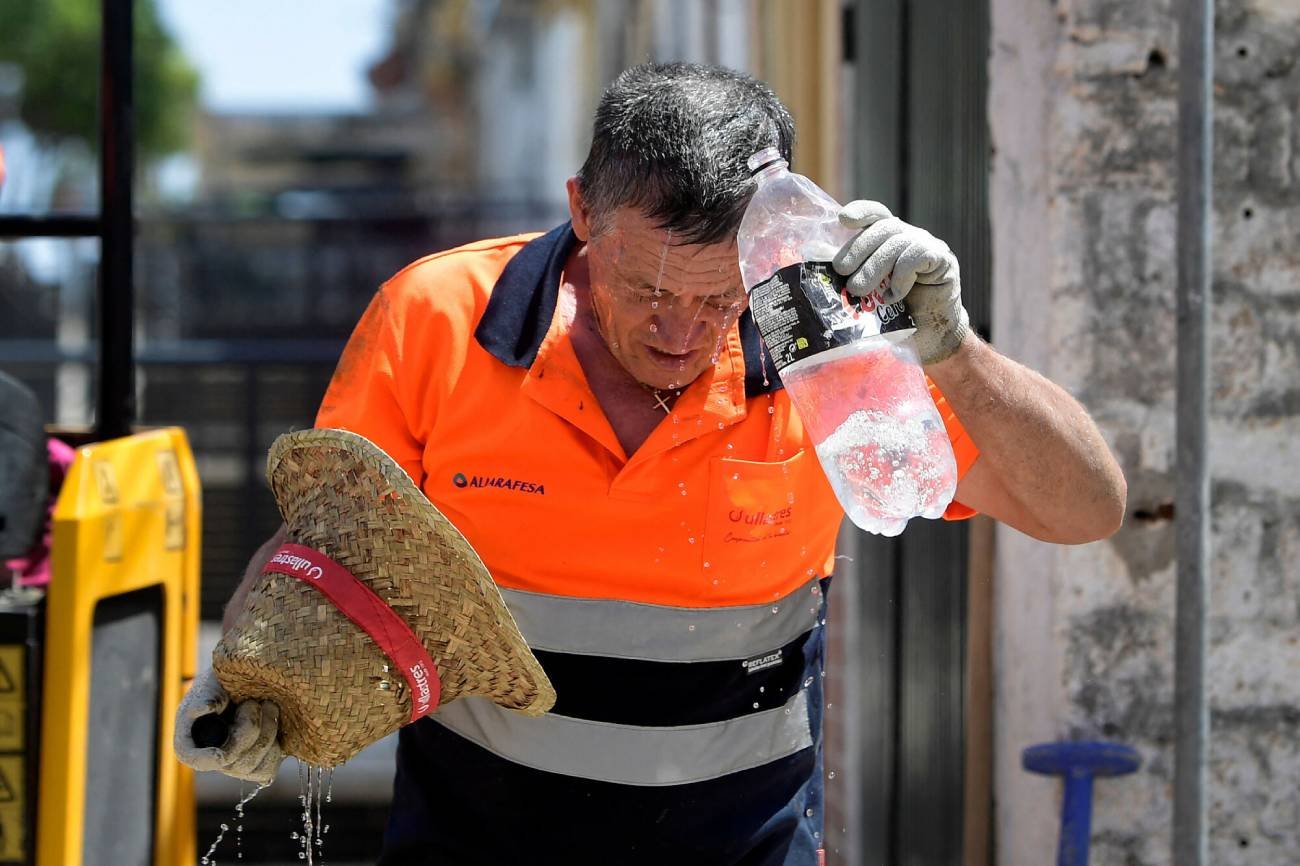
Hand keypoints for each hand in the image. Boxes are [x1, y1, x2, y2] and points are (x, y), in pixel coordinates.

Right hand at [174, 668, 283, 784]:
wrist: (249, 684)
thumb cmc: (222, 685)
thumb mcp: (209, 685)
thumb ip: (205, 695)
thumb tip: (206, 707)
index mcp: (191, 741)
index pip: (192, 758)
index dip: (206, 760)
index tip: (221, 754)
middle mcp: (212, 759)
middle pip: (231, 761)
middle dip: (249, 728)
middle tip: (253, 703)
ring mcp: (234, 765)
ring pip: (252, 766)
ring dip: (267, 732)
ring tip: (269, 706)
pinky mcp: (257, 766)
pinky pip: (267, 769)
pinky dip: (276, 747)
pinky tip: (275, 723)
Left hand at [833, 200, 969, 364]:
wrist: (929, 337)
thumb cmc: (896, 314)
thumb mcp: (867, 290)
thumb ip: (848, 270)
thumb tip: (815, 253)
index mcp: (890, 239)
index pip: (877, 214)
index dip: (861, 211)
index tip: (843, 220)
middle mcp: (911, 237)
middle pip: (883, 228)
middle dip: (858, 248)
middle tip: (841, 271)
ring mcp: (929, 246)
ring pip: (898, 243)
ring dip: (874, 267)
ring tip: (858, 290)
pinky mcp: (943, 261)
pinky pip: (917, 257)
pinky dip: (900, 277)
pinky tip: (892, 297)